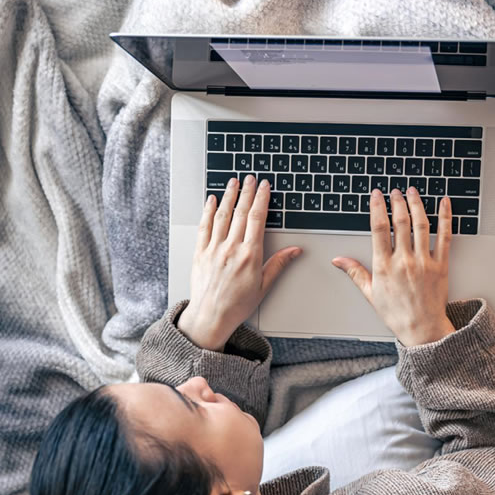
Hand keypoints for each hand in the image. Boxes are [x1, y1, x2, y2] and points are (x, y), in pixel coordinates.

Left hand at [177, 175, 301, 348]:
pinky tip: (212, 200)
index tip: (263, 187)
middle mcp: (231, 249)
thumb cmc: (237, 306)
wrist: (211, 316)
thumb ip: (278, 265)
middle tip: (250, 178)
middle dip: (246, 192)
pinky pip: (204, 226)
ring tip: (233, 182)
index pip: (257, 219)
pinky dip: (208, 211)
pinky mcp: (200, 252)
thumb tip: (295, 251)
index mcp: (249, 256)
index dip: (261, 199)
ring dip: (229, 196)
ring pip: (222, 215)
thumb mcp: (263, 287)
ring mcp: (214, 249)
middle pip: (240, 213)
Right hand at [331, 188, 454, 346]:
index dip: (377, 208)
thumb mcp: (371, 294)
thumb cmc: (396, 314)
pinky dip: (445, 217)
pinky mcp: (441, 266)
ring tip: (412, 191)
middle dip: (397, 202)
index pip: (379, 229)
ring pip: (421, 225)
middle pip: (400, 222)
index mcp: (385, 267)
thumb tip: (338, 260)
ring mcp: (424, 262)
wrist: (422, 329)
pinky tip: (444, 203)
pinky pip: (445, 236)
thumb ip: (355, 273)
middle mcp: (404, 262)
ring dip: (416, 204)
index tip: (377, 195)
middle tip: (395, 191)